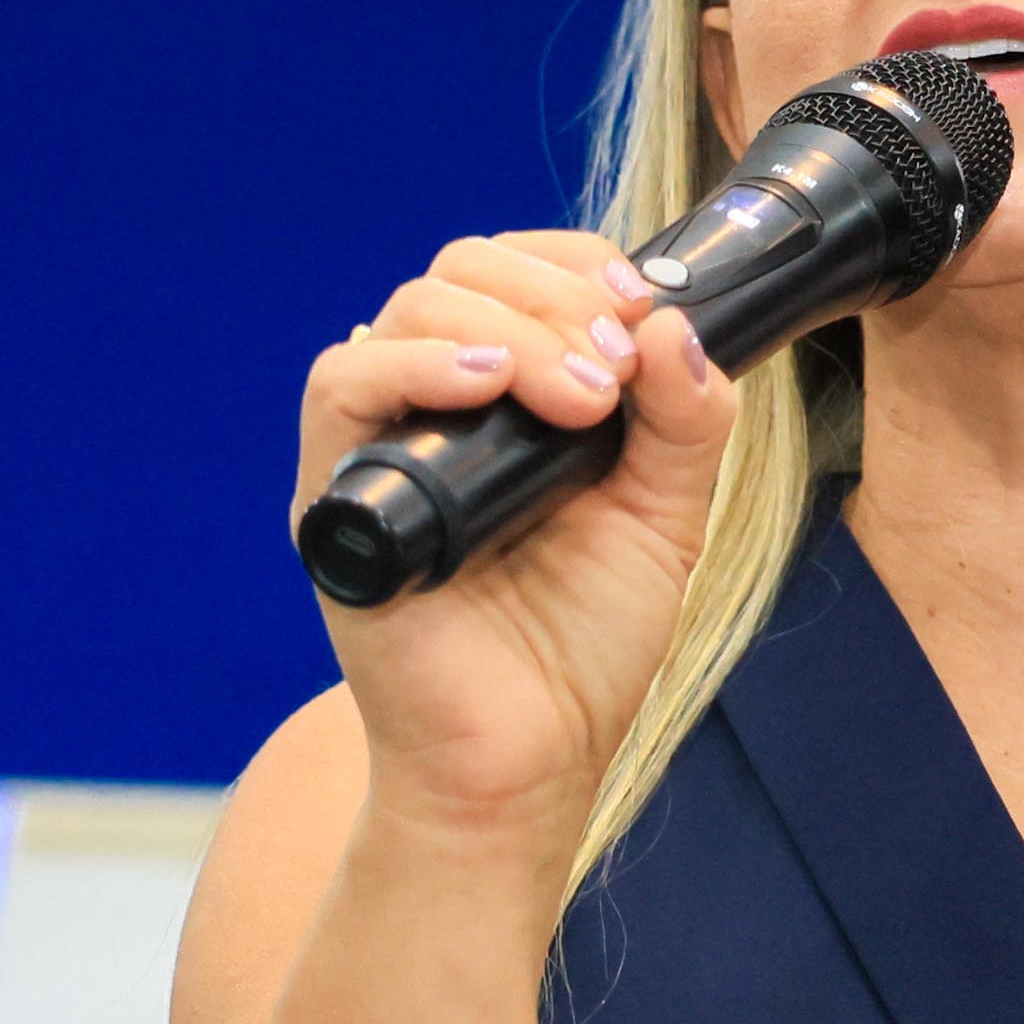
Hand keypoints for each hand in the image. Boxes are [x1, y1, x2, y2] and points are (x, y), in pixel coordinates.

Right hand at [294, 231, 736, 835]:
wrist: (530, 758)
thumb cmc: (581, 648)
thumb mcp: (664, 516)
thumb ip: (684, 419)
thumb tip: (673, 322)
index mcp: (512, 397)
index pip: (522, 272)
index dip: (581, 266)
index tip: (642, 309)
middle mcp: (439, 405)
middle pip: (464, 271)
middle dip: (554, 295)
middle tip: (613, 370)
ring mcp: (384, 445)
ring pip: (410, 308)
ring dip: (509, 326)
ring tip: (578, 395)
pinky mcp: (339, 494)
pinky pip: (343, 385)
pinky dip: (415, 363)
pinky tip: (484, 385)